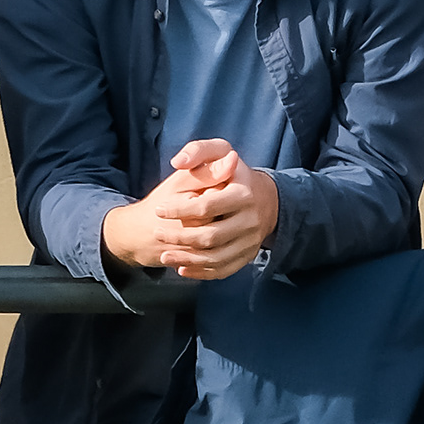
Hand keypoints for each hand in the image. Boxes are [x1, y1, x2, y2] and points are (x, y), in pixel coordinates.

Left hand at [101, 138, 283, 280]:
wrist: (265, 198)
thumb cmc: (233, 173)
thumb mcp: (219, 152)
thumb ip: (198, 151)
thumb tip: (179, 161)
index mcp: (243, 194)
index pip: (206, 207)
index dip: (178, 210)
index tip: (158, 210)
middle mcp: (251, 220)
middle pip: (210, 237)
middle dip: (179, 238)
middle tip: (158, 233)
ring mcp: (251, 240)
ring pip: (216, 258)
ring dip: (186, 260)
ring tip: (164, 255)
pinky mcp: (249, 255)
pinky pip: (224, 270)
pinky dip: (201, 273)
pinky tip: (182, 269)